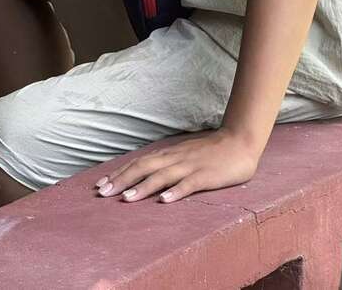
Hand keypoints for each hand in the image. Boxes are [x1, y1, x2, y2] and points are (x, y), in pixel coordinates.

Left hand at [94, 128, 259, 203]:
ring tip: (127, 199)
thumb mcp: (185, 154)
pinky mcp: (207, 176)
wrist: (240, 141)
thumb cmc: (211, 151)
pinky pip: (190, 184)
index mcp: (170, 154)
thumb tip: (145, 174)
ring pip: (163, 176)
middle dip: (122, 180)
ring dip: (144, 187)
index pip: (140, 162)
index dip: (120, 173)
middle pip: (145, 168)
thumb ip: (168, 163)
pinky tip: (165, 200)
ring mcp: (191, 166)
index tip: (100, 185)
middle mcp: (176, 158)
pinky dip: (176, 191)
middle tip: (102, 193)